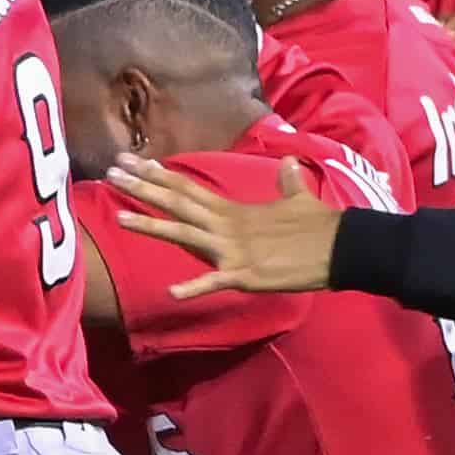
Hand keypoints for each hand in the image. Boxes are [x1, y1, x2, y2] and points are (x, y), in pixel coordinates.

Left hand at [106, 154, 340, 296]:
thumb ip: (289, 183)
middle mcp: (226, 225)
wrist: (344, 248)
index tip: (131, 161)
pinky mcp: (245, 274)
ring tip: (119, 217)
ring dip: (152, 226)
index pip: (188, 187)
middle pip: (178, 203)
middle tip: (111, 173)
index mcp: (233, 210)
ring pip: (185, 234)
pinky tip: (171, 293)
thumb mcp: (301, 200)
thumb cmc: (320, 227)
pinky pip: (215, 282)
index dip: (158, 174)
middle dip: (142, 189)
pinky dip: (194, 287)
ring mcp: (233, 249)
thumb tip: (291, 162)